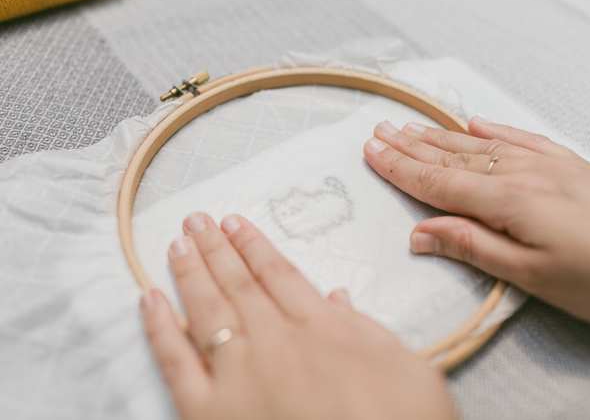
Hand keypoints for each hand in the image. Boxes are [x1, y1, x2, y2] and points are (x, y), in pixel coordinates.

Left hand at [140, 214, 455, 419]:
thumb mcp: (410, 370)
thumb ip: (368, 330)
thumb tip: (337, 298)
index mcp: (323, 330)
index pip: (278, 274)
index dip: (253, 245)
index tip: (236, 223)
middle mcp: (276, 344)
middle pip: (238, 284)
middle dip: (215, 248)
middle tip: (197, 220)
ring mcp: (239, 377)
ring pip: (207, 310)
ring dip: (190, 272)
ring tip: (178, 243)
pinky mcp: (210, 413)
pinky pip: (175, 361)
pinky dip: (159, 328)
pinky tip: (149, 300)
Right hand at [364, 118, 589, 334]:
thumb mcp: (533, 275)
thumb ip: (474, 247)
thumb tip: (421, 233)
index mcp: (509, 201)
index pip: (438, 182)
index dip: (401, 168)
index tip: (373, 152)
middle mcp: (525, 174)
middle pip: (453, 157)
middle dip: (411, 146)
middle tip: (380, 133)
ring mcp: (549, 165)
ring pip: (480, 146)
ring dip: (440, 137)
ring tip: (411, 128)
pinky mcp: (570, 167)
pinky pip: (521, 139)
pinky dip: (493, 131)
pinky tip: (475, 123)